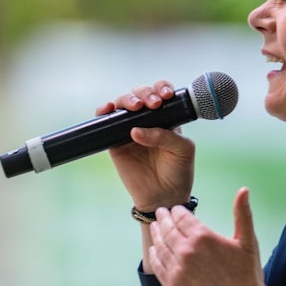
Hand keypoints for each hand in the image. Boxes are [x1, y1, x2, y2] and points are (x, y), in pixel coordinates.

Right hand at [96, 80, 195, 209]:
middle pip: (140, 94)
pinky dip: (103, 112)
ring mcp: (128, 129)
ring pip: (122, 104)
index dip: (161, 88)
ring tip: (135, 107)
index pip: (160, 93)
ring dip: (126, 99)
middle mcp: (146, 120)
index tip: (165, 95)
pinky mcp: (114, 142)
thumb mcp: (182, 149)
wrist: (164, 196)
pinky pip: (105, 122)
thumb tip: (135, 131)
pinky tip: (107, 108)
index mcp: (166, 117)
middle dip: (145, 93)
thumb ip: (164, 136)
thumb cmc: (178, 171)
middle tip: (152, 104)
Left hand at [147, 187, 285, 285]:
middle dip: (162, 219)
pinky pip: (157, 267)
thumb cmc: (248, 275)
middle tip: (159, 213)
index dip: (176, 211)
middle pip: (167, 229)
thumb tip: (244, 189)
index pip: (180, 217)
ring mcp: (178, 270)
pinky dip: (153, 256)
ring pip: (159, 246)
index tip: (173, 209)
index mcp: (203, 237)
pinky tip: (153, 250)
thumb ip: (242, 213)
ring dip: (156, 234)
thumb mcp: (247, 241)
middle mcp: (187, 251)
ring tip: (155, 228)